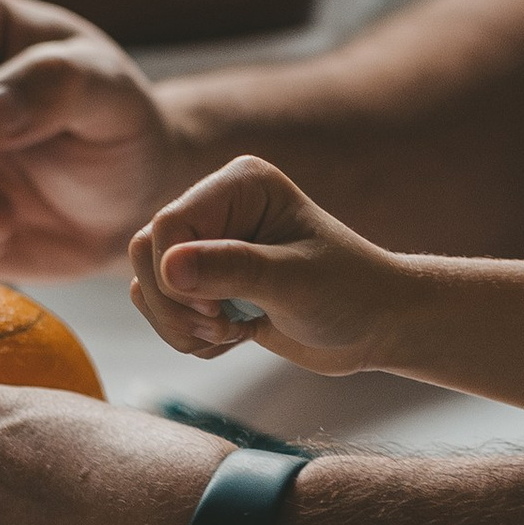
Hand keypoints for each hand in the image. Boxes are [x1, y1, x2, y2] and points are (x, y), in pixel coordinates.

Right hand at [130, 155, 410, 375]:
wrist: (377, 325)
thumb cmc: (349, 292)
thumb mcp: (292, 281)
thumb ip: (230, 270)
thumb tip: (167, 269)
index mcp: (240, 186)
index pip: (168, 226)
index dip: (178, 276)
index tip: (219, 311)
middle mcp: (218, 208)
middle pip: (146, 254)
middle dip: (175, 304)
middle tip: (222, 327)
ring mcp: (210, 246)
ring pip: (148, 286)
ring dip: (181, 325)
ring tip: (230, 334)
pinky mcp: (208, 283)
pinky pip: (163, 309)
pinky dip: (190, 336)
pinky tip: (234, 339)